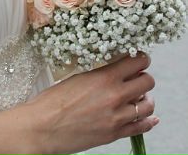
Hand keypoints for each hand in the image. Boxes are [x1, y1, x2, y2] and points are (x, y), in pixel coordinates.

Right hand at [21, 54, 157, 154]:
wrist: (43, 127)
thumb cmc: (53, 102)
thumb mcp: (77, 77)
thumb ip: (99, 74)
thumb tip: (113, 71)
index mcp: (104, 77)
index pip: (136, 62)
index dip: (140, 58)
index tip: (139, 58)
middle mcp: (115, 96)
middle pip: (147, 82)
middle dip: (144, 77)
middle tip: (137, 76)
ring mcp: (117, 117)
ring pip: (148, 105)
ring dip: (145, 99)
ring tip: (139, 97)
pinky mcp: (115, 134)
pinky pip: (141, 127)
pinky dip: (148, 121)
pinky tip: (149, 117)